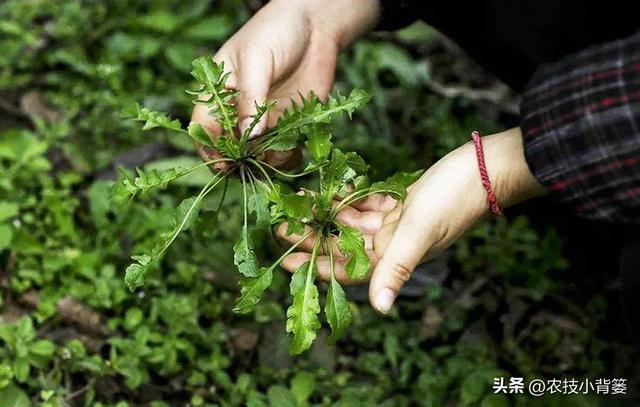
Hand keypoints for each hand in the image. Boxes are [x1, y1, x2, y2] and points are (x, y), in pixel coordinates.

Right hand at [191, 0, 379, 169]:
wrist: (316, 25)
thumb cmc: (276, 31)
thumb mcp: (257, 58)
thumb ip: (251, 96)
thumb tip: (250, 135)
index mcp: (218, 93)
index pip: (203, 129)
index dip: (210, 150)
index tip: (223, 164)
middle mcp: (239, 112)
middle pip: (230, 150)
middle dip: (241, 161)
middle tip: (257, 162)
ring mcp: (265, 122)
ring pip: (258, 157)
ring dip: (267, 162)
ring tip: (281, 151)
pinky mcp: (289, 126)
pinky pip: (284, 154)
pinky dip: (288, 158)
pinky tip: (295, 149)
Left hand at [278, 128, 546, 312]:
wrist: (486, 167)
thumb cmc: (456, 199)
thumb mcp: (420, 232)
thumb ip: (397, 269)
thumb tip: (378, 309)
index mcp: (396, 256)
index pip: (348, 269)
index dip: (315, 266)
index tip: (285, 260)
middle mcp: (392, 244)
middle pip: (343, 246)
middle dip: (312, 238)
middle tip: (279, 227)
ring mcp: (395, 223)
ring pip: (350, 224)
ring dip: (324, 216)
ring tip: (295, 205)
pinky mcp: (399, 202)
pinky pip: (365, 203)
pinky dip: (346, 198)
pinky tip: (326, 190)